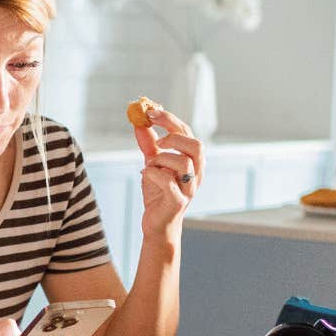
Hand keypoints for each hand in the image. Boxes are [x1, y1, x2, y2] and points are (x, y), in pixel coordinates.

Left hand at [133, 106, 202, 240]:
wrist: (157, 224)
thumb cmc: (158, 193)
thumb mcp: (152, 164)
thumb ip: (148, 144)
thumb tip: (139, 122)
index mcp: (192, 161)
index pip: (187, 133)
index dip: (169, 120)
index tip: (150, 112)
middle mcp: (196, 174)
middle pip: (196, 146)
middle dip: (173, 137)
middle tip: (156, 141)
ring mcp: (189, 189)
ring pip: (183, 163)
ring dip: (161, 159)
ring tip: (150, 167)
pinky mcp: (178, 202)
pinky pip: (168, 182)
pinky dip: (153, 174)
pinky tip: (145, 177)